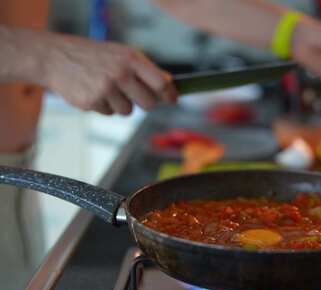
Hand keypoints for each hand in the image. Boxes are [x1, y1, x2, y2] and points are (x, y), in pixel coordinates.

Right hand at [42, 34, 176, 114]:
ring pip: (127, 111)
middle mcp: (120, 73)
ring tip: (106, 89)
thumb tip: (169, 83)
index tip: (173, 100)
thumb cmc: (94, 56)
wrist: (55, 58)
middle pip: (148, 103)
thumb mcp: (121, 54)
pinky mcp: (91, 102)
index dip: (169, 94)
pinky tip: (92, 92)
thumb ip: (144, 69)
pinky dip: (103, 106)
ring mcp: (105, 88)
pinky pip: (109, 113)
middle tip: (135, 96)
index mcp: (130, 59)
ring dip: (120, 105)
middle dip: (145, 103)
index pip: (160, 82)